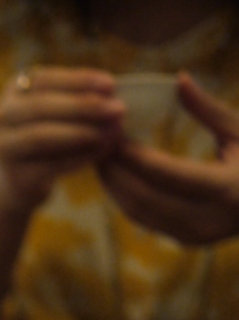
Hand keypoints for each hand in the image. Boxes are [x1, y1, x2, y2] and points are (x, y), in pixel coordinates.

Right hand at [0, 67, 125, 212]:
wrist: (15, 182)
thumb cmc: (44, 138)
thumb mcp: (52, 111)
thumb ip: (74, 98)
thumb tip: (112, 93)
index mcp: (14, 90)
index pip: (46, 79)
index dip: (79, 80)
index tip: (112, 85)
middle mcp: (2, 116)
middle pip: (42, 107)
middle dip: (84, 107)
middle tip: (119, 110)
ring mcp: (4, 147)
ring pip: (42, 137)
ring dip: (81, 133)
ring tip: (112, 133)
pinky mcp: (15, 176)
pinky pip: (49, 165)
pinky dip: (79, 158)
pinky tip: (101, 152)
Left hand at [98, 74, 238, 244]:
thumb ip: (208, 109)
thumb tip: (179, 79)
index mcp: (227, 189)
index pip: (164, 174)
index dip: (131, 154)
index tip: (110, 130)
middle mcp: (207, 221)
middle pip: (142, 198)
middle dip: (113, 170)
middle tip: (94, 140)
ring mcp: (194, 236)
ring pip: (137, 212)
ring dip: (113, 184)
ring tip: (98, 153)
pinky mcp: (185, 240)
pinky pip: (145, 218)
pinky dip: (124, 194)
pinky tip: (115, 171)